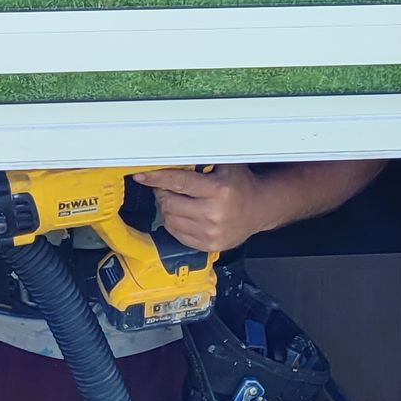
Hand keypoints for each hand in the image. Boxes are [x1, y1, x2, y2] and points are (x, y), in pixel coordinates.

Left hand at [142, 165, 269, 254]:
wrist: (259, 210)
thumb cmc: (240, 185)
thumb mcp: (225, 166)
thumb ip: (200, 161)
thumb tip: (169, 155)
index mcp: (218, 190)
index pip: (178, 182)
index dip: (156, 178)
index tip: (141, 175)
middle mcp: (214, 213)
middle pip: (169, 203)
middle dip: (164, 193)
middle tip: (169, 187)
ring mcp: (210, 233)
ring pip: (169, 219)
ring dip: (168, 208)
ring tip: (180, 200)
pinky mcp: (207, 245)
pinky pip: (176, 234)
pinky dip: (175, 223)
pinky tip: (185, 214)